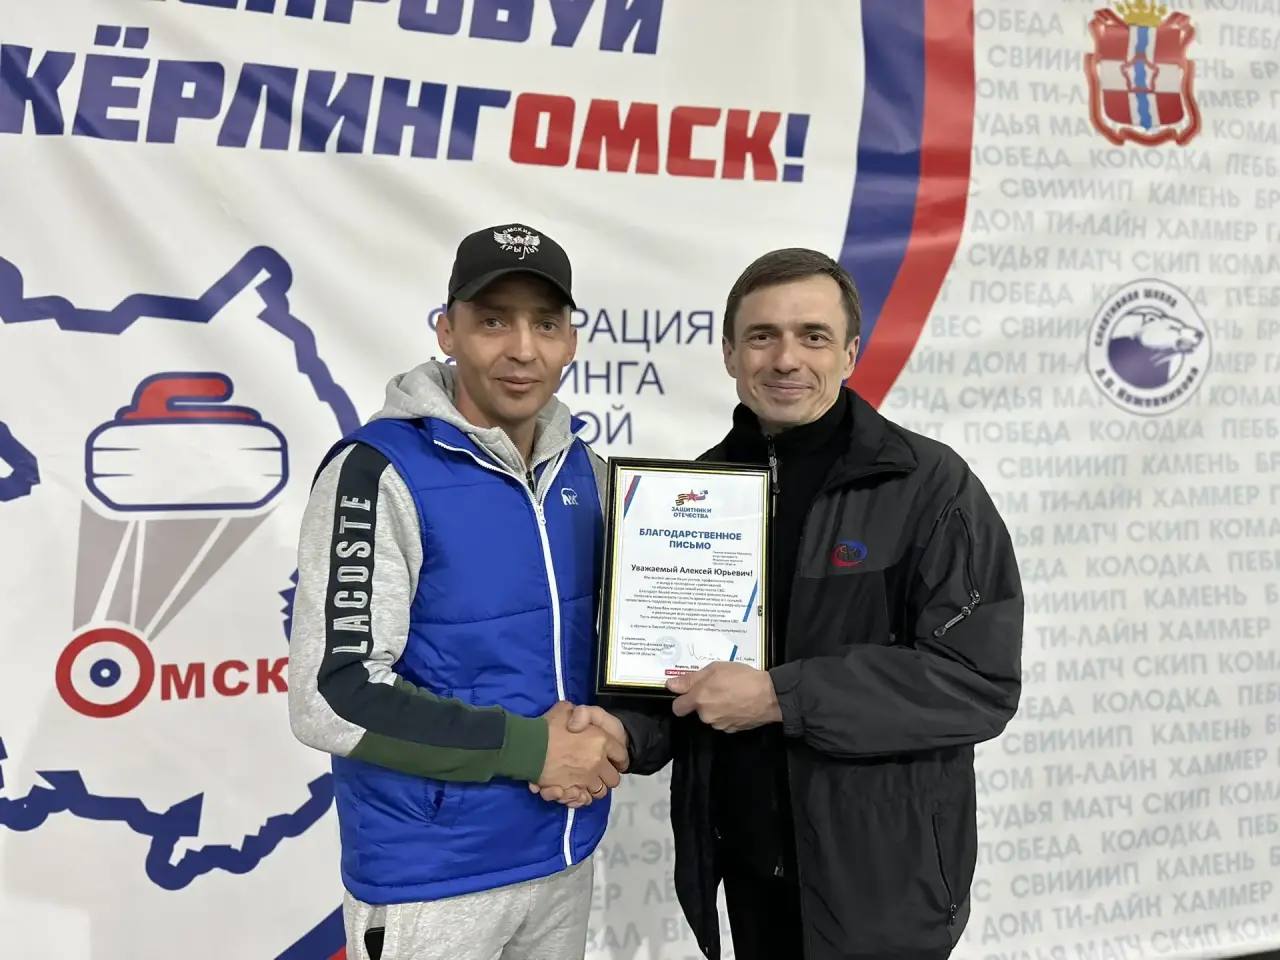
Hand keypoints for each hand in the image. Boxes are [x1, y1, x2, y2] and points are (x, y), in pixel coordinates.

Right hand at [532, 702, 625, 806]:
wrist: (528, 746)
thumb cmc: (547, 726)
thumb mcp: (566, 709)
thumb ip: (579, 714)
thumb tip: (579, 721)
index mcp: (601, 740)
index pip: (621, 754)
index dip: (619, 758)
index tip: (615, 760)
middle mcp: (597, 762)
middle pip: (613, 778)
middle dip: (607, 776)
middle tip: (599, 772)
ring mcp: (586, 778)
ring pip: (600, 791)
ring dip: (595, 788)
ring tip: (587, 782)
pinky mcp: (572, 791)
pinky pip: (584, 799)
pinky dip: (582, 798)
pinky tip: (576, 791)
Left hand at [667, 662, 781, 732]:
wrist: (769, 696)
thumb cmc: (744, 679)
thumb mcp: (715, 669)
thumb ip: (691, 678)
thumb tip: (671, 685)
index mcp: (699, 698)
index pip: (677, 707)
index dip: (681, 699)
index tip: (687, 692)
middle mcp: (706, 715)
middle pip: (696, 711)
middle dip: (702, 702)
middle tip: (716, 688)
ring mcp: (719, 724)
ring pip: (711, 717)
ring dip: (716, 707)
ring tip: (730, 694)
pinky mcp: (732, 730)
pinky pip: (724, 722)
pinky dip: (728, 714)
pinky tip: (737, 703)